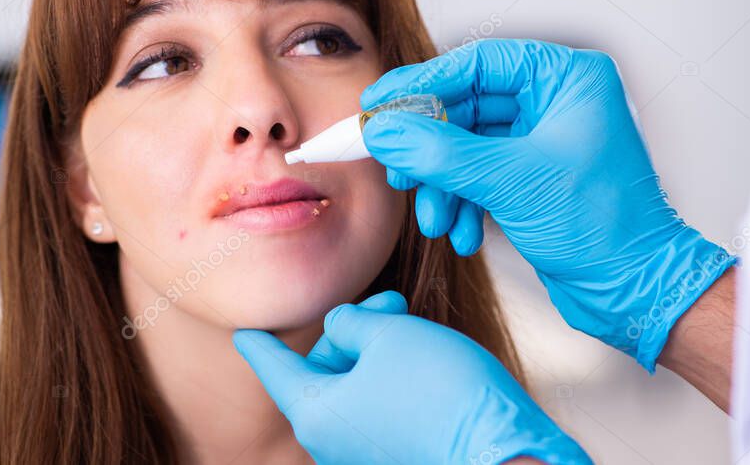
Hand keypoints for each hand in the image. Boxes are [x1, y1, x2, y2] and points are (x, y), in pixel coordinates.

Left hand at [234, 291, 591, 464]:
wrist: (505, 451)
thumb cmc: (441, 391)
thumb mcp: (389, 334)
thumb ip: (351, 323)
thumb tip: (341, 328)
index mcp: (316, 413)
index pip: (276, 368)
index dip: (260, 343)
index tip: (245, 331)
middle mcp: (333, 442)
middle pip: (323, 372)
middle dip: (351, 330)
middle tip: (390, 299)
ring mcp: (366, 454)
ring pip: (355, 387)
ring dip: (376, 349)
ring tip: (412, 323)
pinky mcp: (399, 456)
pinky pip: (380, 408)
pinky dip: (391, 377)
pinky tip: (423, 357)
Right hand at [359, 38, 735, 370]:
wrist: (636, 291)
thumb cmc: (604, 227)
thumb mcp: (510, 182)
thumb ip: (439, 153)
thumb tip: (383, 131)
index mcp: (567, 78)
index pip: (477, 63)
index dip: (421, 83)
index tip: (377, 102)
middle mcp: (556, 101)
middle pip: (466, 105)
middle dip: (429, 147)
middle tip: (395, 169)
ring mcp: (544, 139)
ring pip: (466, 145)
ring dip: (442, 184)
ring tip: (434, 219)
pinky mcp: (532, 177)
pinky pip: (479, 175)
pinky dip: (462, 202)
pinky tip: (462, 234)